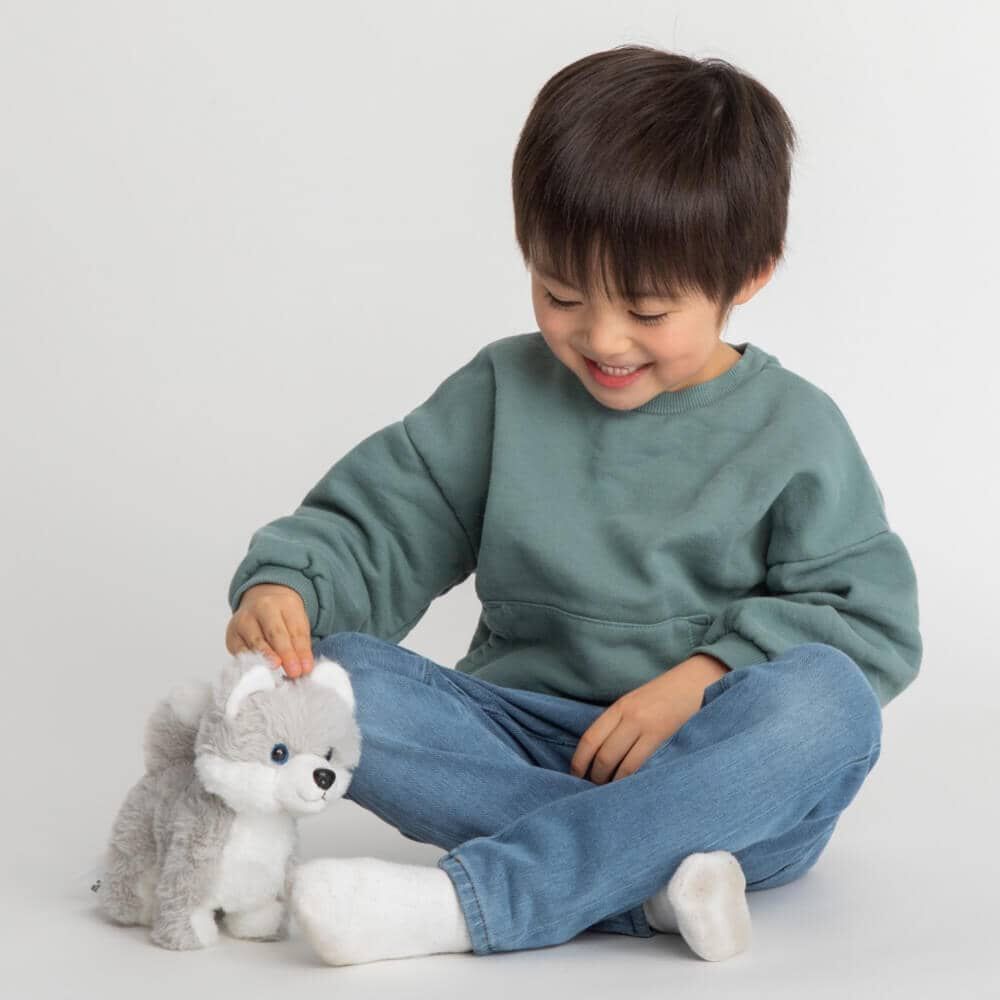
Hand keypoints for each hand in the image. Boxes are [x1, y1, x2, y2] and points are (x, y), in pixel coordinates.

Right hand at [225, 583, 314, 677]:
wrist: (260, 601)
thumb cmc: (282, 617)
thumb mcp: (297, 623)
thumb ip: (301, 645)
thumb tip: (304, 668)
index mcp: (285, 603)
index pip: (295, 629)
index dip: (301, 651)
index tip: (306, 668)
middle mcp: (262, 608)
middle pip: (275, 633)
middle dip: (286, 654)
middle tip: (294, 672)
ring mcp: (244, 620)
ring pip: (256, 641)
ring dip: (267, 658)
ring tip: (276, 669)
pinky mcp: (232, 635)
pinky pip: (241, 651)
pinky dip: (250, 662)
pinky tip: (258, 671)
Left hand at [569, 654, 729, 783]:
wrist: (699, 680)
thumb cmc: (667, 696)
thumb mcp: (637, 703)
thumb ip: (620, 723)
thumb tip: (601, 753)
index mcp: (619, 707)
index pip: (589, 739)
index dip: (579, 761)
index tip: (575, 776)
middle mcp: (629, 716)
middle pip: (602, 755)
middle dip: (595, 777)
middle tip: (595, 790)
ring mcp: (646, 726)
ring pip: (620, 764)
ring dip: (613, 783)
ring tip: (613, 793)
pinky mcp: (664, 736)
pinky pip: (641, 765)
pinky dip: (632, 780)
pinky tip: (632, 787)